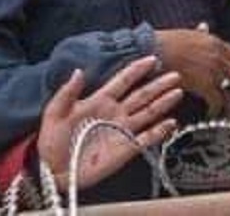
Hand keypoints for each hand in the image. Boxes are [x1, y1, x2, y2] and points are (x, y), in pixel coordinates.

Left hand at [37, 56, 182, 191]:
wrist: (52, 170)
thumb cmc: (52, 140)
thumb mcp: (55, 113)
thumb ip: (67, 92)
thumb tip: (78, 70)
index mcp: (100, 100)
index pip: (123, 80)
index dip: (137, 69)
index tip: (151, 58)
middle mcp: (116, 112)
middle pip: (142, 95)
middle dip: (159, 84)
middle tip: (175, 75)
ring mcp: (123, 130)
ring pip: (148, 112)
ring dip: (163, 102)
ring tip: (177, 92)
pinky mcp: (126, 148)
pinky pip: (147, 138)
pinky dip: (160, 131)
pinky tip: (171, 123)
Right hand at [155, 29, 229, 115]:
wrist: (154, 49)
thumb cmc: (165, 42)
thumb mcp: (187, 32)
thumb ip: (200, 33)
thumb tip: (204, 27)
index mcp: (215, 42)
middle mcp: (218, 56)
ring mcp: (213, 70)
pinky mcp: (205, 84)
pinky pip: (217, 100)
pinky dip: (216, 109)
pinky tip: (213, 114)